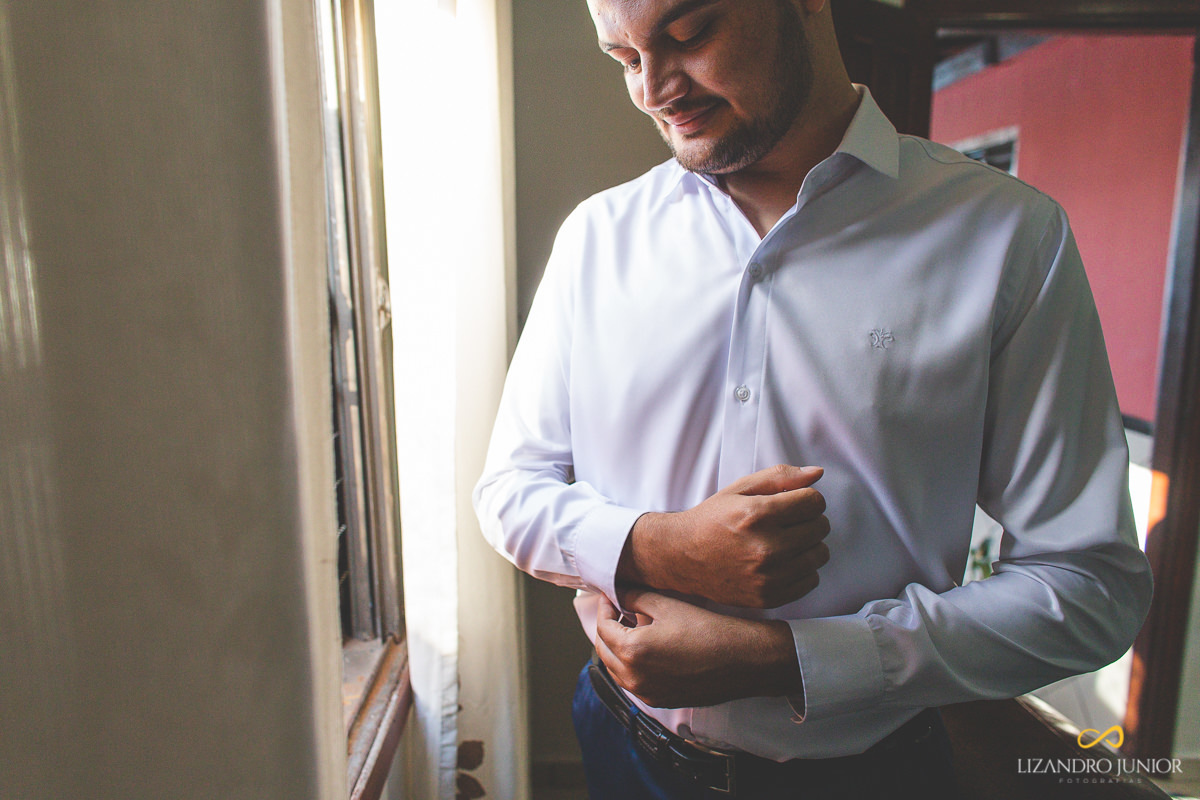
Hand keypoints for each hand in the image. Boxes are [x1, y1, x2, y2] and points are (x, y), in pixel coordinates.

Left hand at [595, 591, 801, 708]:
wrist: (742, 661)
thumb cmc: (708, 631)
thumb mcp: (668, 606)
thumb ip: (636, 598)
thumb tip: (621, 594)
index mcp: (632, 651)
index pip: (603, 627)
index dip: (605, 608)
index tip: (611, 597)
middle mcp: (634, 678)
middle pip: (604, 650)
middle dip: (607, 628)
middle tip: (618, 610)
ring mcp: (646, 693)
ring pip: (616, 670)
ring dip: (617, 648)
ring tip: (632, 628)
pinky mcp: (660, 701)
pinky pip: (633, 683)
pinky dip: (631, 666)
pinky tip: (647, 649)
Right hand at [618, 464, 829, 607]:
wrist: (682, 557)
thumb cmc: (713, 519)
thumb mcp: (740, 489)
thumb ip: (780, 477)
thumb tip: (817, 473)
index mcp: (757, 515)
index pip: (814, 502)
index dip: (806, 498)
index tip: (793, 502)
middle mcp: (765, 548)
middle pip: (821, 527)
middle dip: (808, 520)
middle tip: (786, 522)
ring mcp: (768, 577)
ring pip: (820, 554)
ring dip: (808, 545)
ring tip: (785, 541)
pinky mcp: (769, 597)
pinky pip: (811, 580)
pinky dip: (803, 569)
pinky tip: (782, 562)